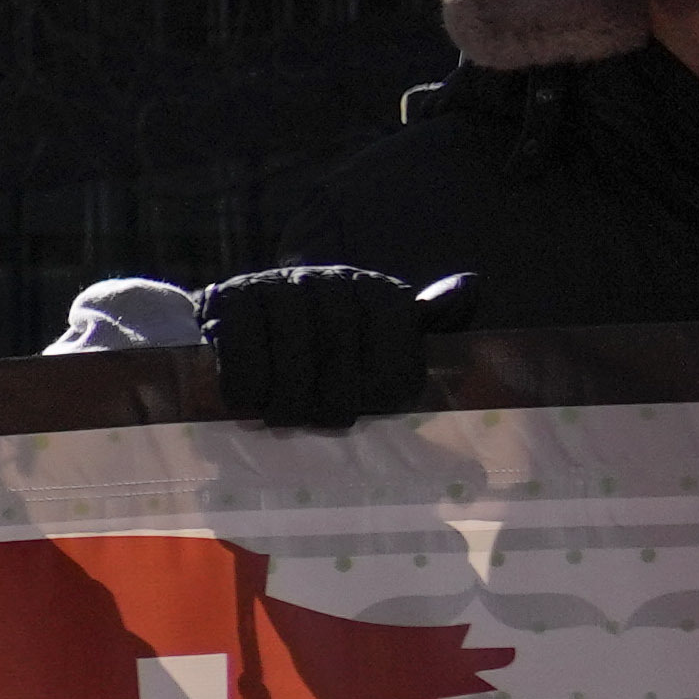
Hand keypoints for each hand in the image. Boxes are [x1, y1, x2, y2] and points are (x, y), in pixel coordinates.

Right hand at [185, 262, 448, 435]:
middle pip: (340, 348)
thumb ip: (428, 324)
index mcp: (373, 289)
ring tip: (285, 418)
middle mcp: (327, 277)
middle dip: (332, 396)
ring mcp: (275, 285)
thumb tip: (470, 286)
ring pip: (293, 356)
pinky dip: (248, 390)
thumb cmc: (321, 352)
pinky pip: (244, 357)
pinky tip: (250, 401)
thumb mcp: (379, 340)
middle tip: (325, 421)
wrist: (238, 326)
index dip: (382, 377)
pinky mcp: (229, 299)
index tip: (369, 404)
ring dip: (289, 400)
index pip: (392, 330)